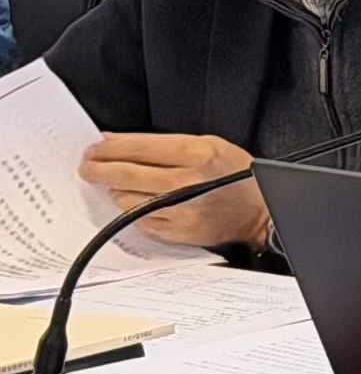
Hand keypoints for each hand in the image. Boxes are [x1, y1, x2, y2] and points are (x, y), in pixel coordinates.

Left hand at [79, 133, 268, 248]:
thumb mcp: (209, 144)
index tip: (94, 148)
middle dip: (98, 168)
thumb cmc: (237, 175)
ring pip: (125, 199)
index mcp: (197, 154)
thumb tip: (117, 141)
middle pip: (124, 174)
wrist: (260, 211)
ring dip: (115, 190)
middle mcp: (186, 182)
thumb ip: (164, 143)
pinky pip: (137, 220)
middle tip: (88, 166)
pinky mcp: (175, 231)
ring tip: (117, 183)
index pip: (138, 147)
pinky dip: (132, 210)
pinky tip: (137, 202)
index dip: (109, 148)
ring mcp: (179, 210)